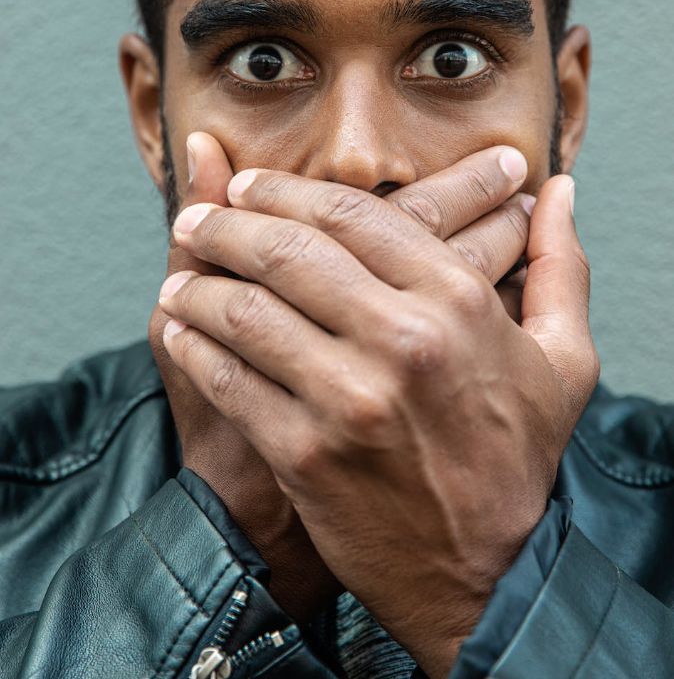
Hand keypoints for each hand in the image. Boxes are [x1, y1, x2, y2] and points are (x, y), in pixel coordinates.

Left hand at [159, 147, 596, 675]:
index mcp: (458, 300)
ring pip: (248, 311)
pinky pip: (230, 380)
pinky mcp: (307, 454)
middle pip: (289, 251)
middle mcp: (403, 340)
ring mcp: (349, 399)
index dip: (287, 190)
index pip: (352, 214)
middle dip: (228, 224)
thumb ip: (559, 267)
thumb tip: (563, 194)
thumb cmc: (517, 455)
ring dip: (198, 284)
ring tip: (179, 275)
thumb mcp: (564, 358)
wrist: (488, 573)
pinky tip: (180, 332)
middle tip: (200, 216)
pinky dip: (194, 348)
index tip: (251, 184)